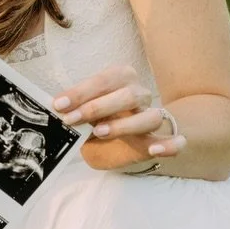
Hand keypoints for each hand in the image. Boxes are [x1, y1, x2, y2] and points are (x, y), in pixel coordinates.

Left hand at [53, 65, 186, 174]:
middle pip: (128, 95)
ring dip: (124, 125)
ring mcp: (152, 116)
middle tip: (71, 119)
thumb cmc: (97, 118)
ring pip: (150, 117)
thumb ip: (74, 107)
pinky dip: (170, 145)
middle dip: (97, 106)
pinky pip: (175, 141)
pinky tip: (155, 150)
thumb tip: (54, 107)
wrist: (119, 140)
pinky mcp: (159, 140)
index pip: (105, 79)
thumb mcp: (83, 110)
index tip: (59, 104)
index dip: (81, 91)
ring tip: (100, 132)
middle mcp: (140, 94)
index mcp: (121, 78)